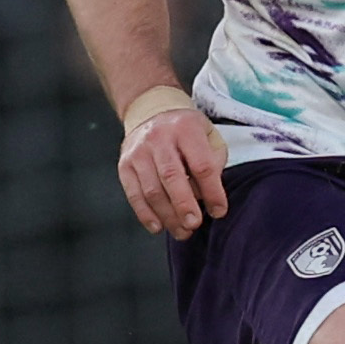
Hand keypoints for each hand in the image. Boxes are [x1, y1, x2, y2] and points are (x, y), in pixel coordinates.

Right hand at [117, 103, 229, 236]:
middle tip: (194, 224)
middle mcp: (160, 139)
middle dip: (184, 205)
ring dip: (167, 216)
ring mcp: (139, 152)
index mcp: (186, 129)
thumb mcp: (208, 134)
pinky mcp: (125, 165)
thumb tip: (208, 194)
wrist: (151, 111)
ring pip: (152, 190)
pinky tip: (158, 226)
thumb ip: (214, 161)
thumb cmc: (186, 130)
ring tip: (182, 232)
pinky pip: (134, 194)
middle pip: (172, 177)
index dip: (212, 191)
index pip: (202, 165)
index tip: (219, 211)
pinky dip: (145, 214)